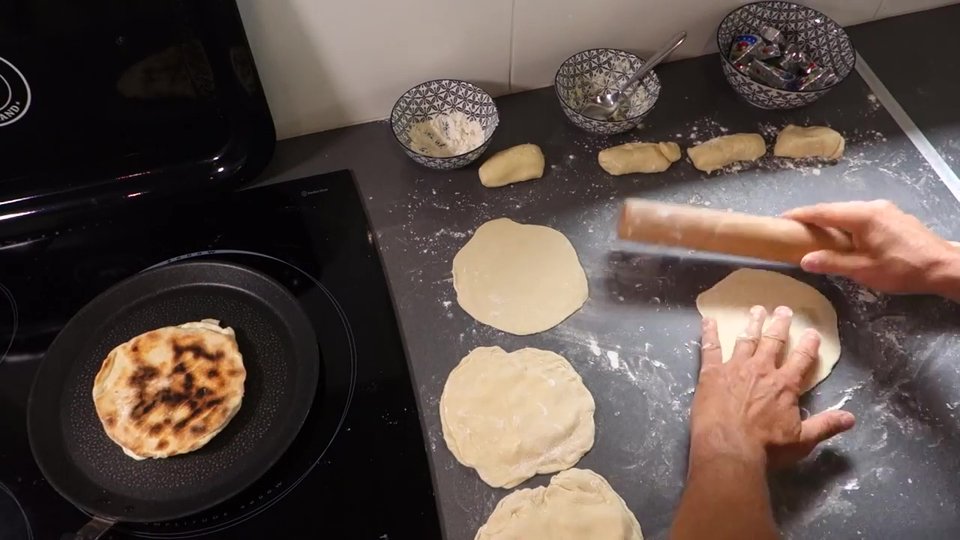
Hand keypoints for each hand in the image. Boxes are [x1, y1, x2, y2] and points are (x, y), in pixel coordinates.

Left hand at [691, 306, 854, 468]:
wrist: (729, 448)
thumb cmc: (767, 447)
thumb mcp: (802, 440)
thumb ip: (826, 425)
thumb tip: (851, 418)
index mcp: (785, 385)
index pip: (802, 359)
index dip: (809, 345)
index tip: (812, 333)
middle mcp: (762, 370)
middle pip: (773, 341)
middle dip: (779, 324)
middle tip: (782, 309)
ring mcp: (735, 368)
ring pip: (746, 339)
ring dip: (752, 323)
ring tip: (756, 310)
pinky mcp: (711, 373)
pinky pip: (710, 348)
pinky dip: (709, 333)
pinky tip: (708, 320)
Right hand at [784, 200, 959, 295]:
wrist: (944, 267)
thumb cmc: (903, 269)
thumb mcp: (863, 270)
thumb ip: (832, 263)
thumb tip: (804, 261)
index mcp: (862, 216)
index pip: (822, 211)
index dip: (800, 215)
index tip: (781, 218)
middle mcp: (872, 206)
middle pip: (834, 209)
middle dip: (813, 217)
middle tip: (794, 228)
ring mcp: (884, 209)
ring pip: (848, 211)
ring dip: (830, 221)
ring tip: (814, 233)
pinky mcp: (893, 217)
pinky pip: (861, 215)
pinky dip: (846, 223)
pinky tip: (843, 236)